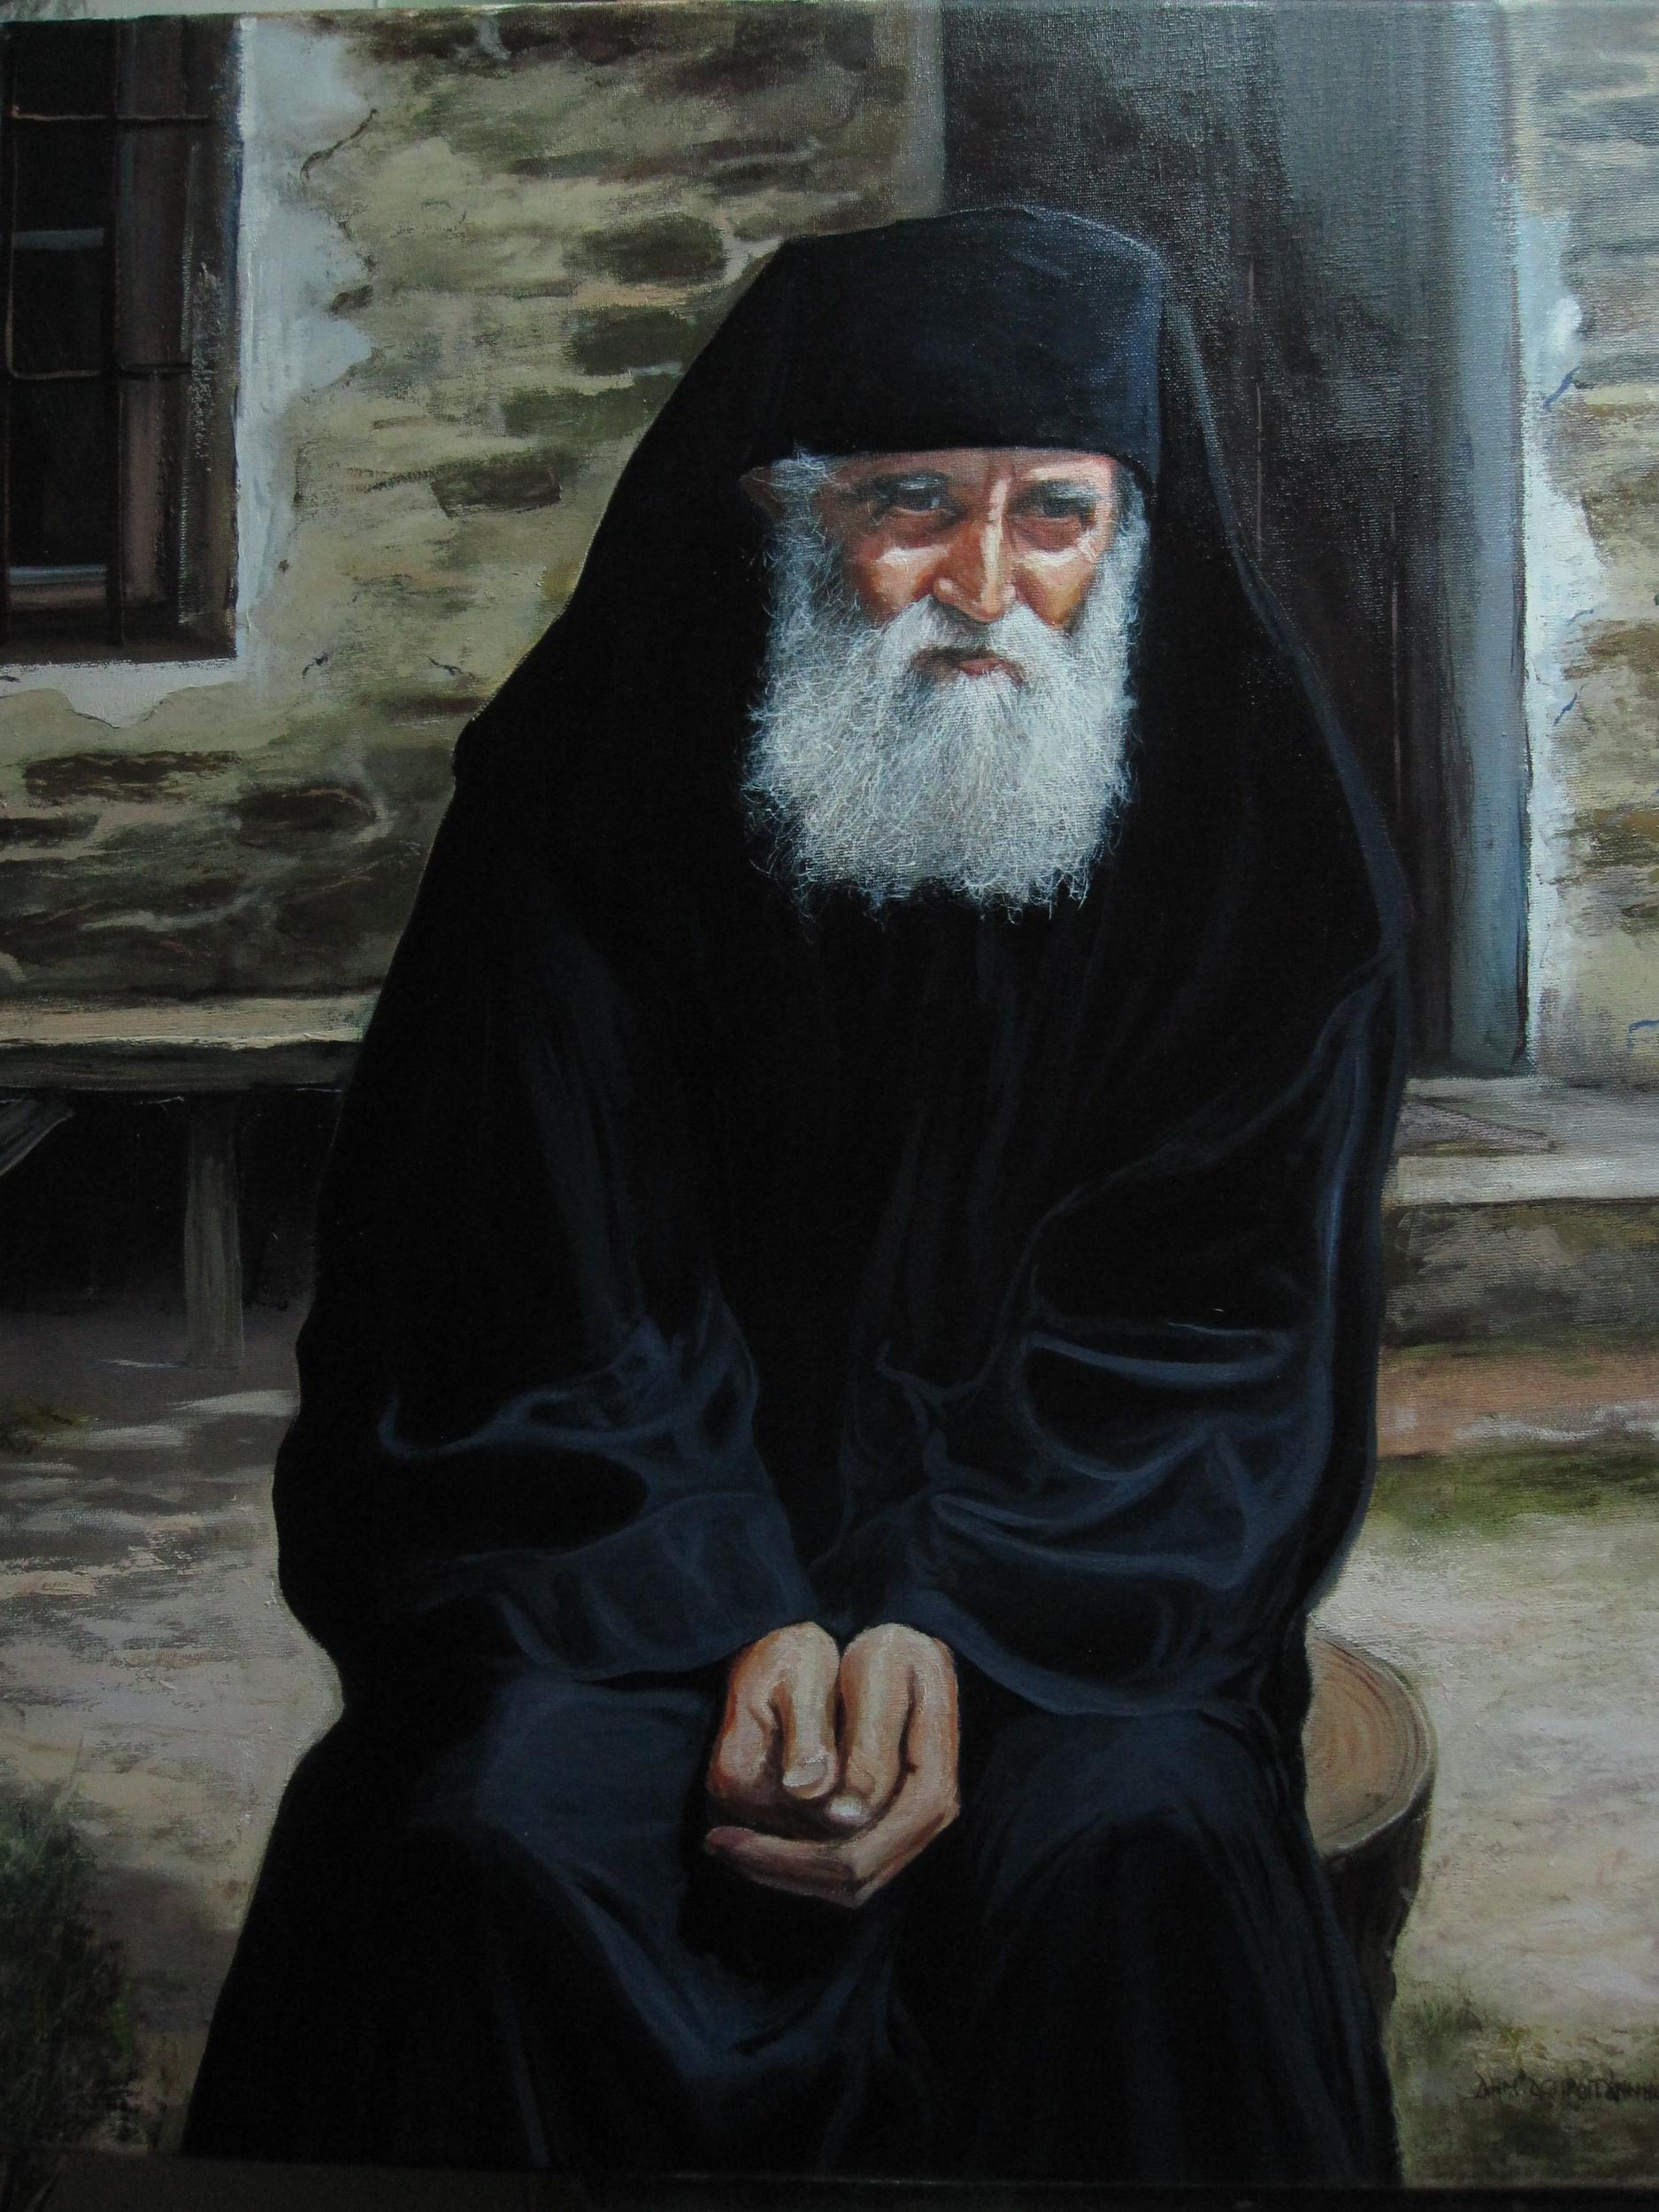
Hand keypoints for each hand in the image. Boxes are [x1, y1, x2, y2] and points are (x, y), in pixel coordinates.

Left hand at [706, 1625, 958, 1909]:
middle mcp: (929, 1819)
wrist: (909, 1651)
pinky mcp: (889, 1831)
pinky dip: (796, 1863)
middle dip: (782, 1869)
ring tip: (727, 1842)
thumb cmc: (890, 1653)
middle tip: (718, 1843)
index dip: (797, 1855)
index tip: (730, 1834)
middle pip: (854, 1877)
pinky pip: (844, 1870)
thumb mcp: (877, 1675)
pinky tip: (753, 1838)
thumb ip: (865, 1742)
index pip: (865, 1849)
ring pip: (847, 1884)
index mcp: (932, 1785)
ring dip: (784, 1872)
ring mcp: (911, 1831)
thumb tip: (843, 1815)